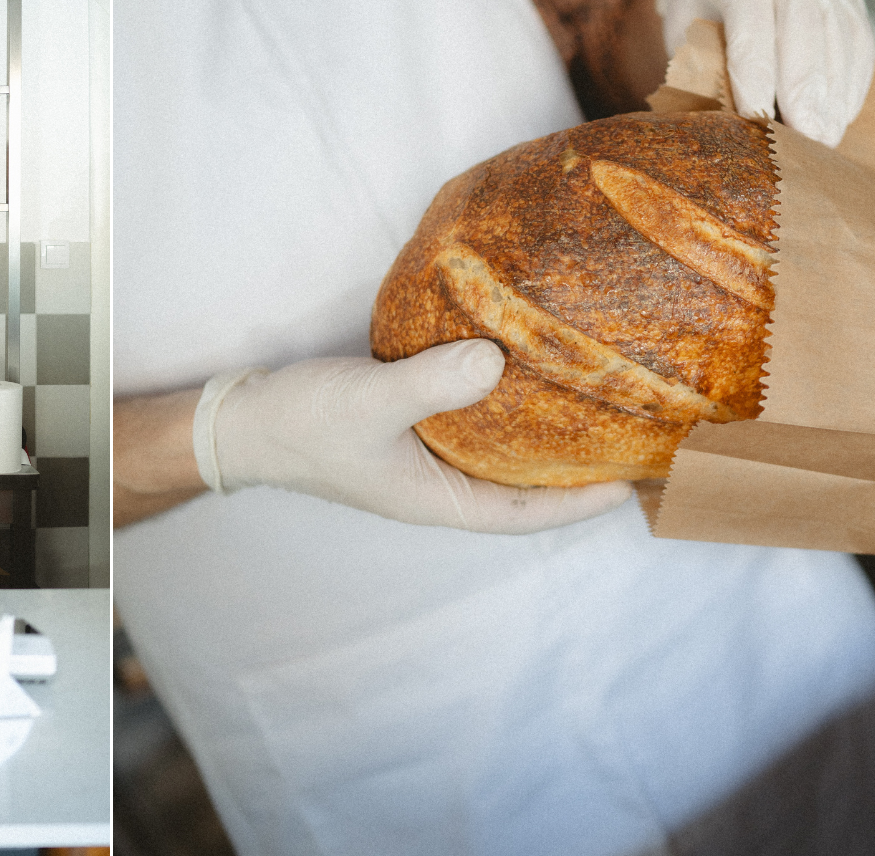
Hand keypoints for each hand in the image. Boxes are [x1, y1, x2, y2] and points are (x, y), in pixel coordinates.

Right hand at [195, 340, 632, 534]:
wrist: (239, 420)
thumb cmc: (300, 426)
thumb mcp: (367, 403)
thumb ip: (428, 384)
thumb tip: (496, 361)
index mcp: (436, 499)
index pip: (525, 513)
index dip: (582, 503)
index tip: (635, 484)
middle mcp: (436, 483)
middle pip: (521, 486)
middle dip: (574, 470)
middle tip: (632, 439)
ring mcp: (420, 456)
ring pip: (497, 454)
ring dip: (540, 437)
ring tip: (592, 405)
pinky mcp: (407, 424)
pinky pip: (469, 422)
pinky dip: (500, 405)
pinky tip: (518, 371)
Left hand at [658, 0, 872, 146]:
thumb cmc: (700, 5)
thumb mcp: (685, 30)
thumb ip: (703, 66)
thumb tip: (725, 121)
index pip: (750, 23)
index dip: (754, 74)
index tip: (757, 117)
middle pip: (804, 25)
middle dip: (805, 88)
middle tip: (806, 136)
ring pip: (840, 33)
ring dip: (834, 92)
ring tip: (825, 136)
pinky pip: (860, 38)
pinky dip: (852, 82)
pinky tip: (841, 115)